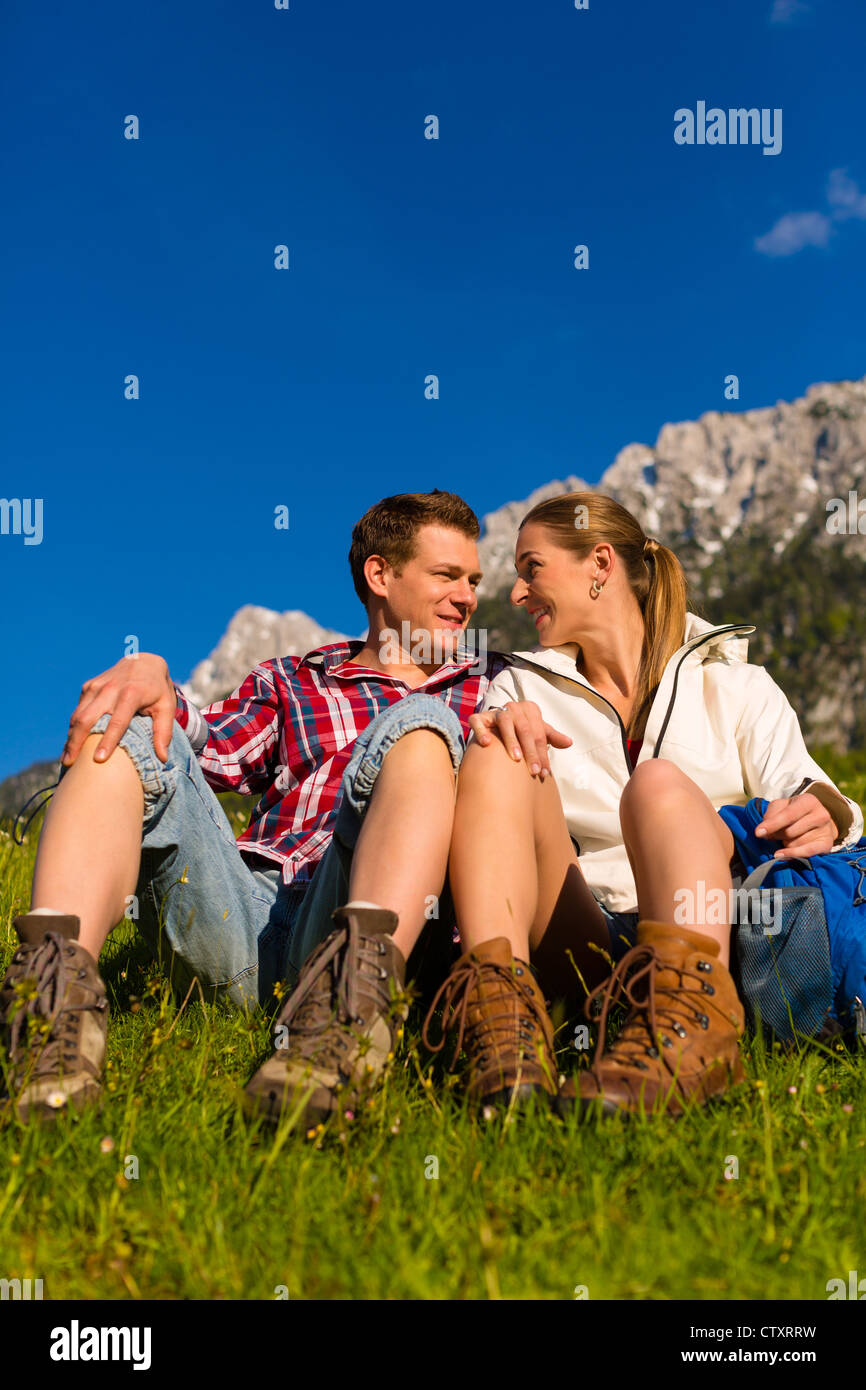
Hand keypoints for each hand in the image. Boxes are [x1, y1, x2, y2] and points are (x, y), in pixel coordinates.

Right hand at [60, 652, 177, 767]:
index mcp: (131, 693)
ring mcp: (96, 686)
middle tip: (70, 764)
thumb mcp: (166, 707)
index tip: (98, 760)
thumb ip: (164, 732)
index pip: (117, 721)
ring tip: (67, 759)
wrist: (145, 661)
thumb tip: (163, 759)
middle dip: (76, 742)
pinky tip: (71, 744)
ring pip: (78, 715)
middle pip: (87, 718)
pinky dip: (73, 728)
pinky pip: (78, 710)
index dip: (107, 741)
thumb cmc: (157, 690)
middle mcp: (110, 688)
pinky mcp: (88, 686)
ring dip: (70, 738)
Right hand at [469, 700, 571, 777]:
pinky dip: (482, 731)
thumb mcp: (538, 732)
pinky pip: (479, 722)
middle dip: (531, 752)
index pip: (539, 734)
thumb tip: (570, 743)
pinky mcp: (479, 717)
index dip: (543, 754)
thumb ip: (552, 737)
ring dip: (511, 740)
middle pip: (525, 730)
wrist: (496, 723)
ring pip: (505, 723)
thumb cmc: (521, 730)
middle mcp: (513, 707)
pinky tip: (487, 743)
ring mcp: (496, 711)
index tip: (545, 772)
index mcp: (530, 709)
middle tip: (534, 771)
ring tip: (516, 758)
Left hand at [755, 792, 836, 858]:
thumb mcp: (780, 807)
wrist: (816, 822)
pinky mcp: (827, 844)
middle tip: (777, 833)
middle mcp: (821, 814)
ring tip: (789, 838)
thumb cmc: (794, 813)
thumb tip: (765, 832)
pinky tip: (781, 855)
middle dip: (778, 835)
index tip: (758, 833)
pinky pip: (808, 852)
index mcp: (809, 801)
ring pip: (795, 843)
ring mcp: (826, 830)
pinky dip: (793, 854)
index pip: (788, 815)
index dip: (772, 824)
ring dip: (786, 843)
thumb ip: (771, 815)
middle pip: (790, 831)